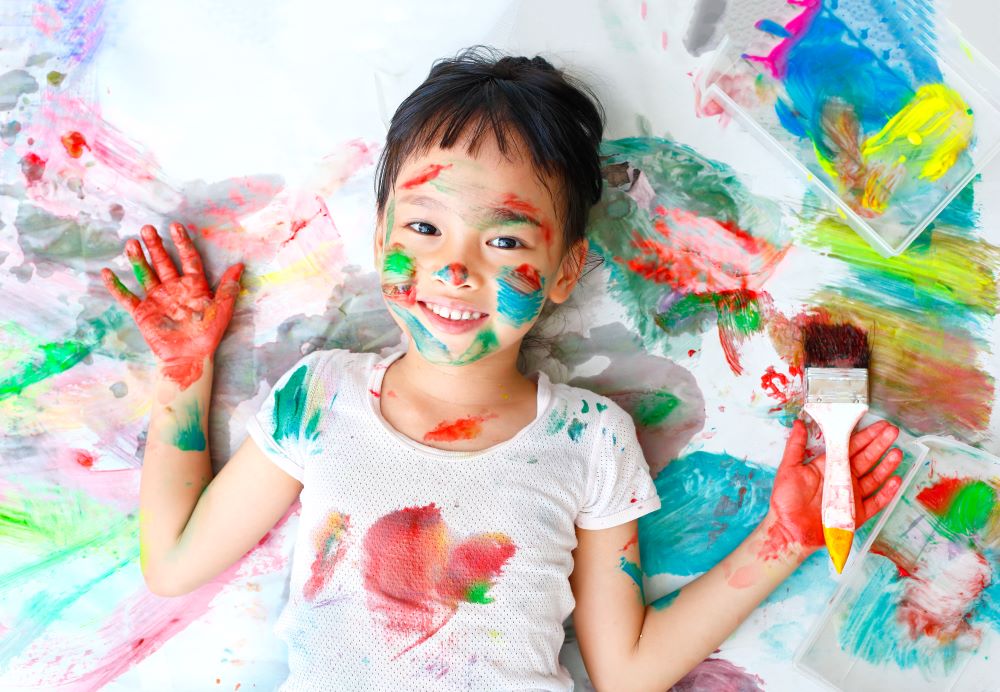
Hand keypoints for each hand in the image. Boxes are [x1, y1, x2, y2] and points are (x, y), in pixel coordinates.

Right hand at [101, 222, 242, 389]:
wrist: (189, 358)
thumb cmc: (208, 335)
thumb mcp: (221, 310)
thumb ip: (227, 288)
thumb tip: (240, 265)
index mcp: (193, 286)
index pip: (188, 259)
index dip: (182, 243)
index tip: (176, 226)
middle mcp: (173, 288)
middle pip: (163, 262)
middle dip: (155, 245)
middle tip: (147, 228)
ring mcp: (156, 299)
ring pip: (145, 274)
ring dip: (137, 259)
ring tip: (131, 243)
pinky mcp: (143, 312)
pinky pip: (127, 298)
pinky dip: (116, 286)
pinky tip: (106, 272)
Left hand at [763, 418, 902, 557]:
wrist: (788, 529)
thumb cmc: (786, 499)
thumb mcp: (789, 467)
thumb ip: (796, 445)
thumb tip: (799, 423)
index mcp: (829, 466)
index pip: (851, 447)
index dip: (865, 435)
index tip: (879, 425)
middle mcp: (843, 479)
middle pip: (866, 458)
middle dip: (880, 444)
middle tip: (893, 431)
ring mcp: (852, 495)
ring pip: (874, 478)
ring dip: (886, 465)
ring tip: (896, 452)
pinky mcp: (857, 514)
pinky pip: (876, 502)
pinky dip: (886, 492)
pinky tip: (895, 480)